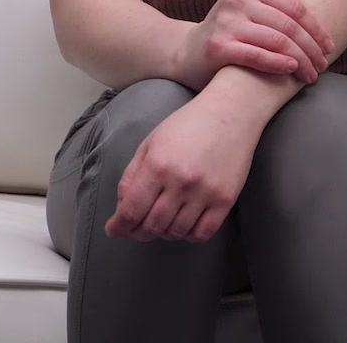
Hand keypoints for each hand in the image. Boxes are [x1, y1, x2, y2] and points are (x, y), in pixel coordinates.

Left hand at [106, 95, 259, 242]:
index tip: (114, 230)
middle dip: (138, 232)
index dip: (118, 226)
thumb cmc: (188, 124)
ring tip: (161, 222)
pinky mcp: (225, 199)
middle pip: (152, 225)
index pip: (131, 210)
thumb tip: (122, 207)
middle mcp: (181, 181)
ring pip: (176, 232)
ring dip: (163, 233)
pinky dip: (188, 235)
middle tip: (136, 229)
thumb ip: (132, 174)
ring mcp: (205, 192)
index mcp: (158, 164)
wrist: (232, 111)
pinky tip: (184, 224)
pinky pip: (202, 233)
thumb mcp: (151, 142)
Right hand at [174, 0, 334, 89]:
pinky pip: (257, 55)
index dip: (315, 27)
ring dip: (301, 60)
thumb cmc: (226, 28)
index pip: (293, 6)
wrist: (186, 52)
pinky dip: (278, 63)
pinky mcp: (219, 47)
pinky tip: (292, 70)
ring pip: (277, 41)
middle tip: (323, 64)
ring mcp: (226, 23)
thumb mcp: (246, 2)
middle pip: (288, 24)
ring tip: (311, 74)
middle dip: (311, 47)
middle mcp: (236, 0)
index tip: (328, 45)